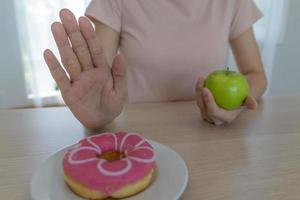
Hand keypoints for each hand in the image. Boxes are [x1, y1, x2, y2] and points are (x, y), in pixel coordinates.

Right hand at [43, 9, 126, 128]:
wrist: (102, 121)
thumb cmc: (112, 105)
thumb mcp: (121, 91)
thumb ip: (120, 74)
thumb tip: (121, 55)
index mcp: (102, 70)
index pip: (95, 49)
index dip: (90, 35)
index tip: (83, 19)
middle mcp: (88, 72)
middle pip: (80, 49)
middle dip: (73, 32)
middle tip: (65, 13)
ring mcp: (77, 81)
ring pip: (69, 59)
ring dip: (62, 44)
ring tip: (55, 26)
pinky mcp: (68, 92)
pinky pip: (60, 78)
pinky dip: (54, 66)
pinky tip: (48, 52)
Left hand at [195, 77, 256, 124]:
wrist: (239, 96)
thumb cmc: (244, 95)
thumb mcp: (248, 97)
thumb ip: (250, 102)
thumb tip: (253, 105)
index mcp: (225, 118)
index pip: (214, 112)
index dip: (208, 102)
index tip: (206, 89)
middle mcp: (216, 119)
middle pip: (204, 108)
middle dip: (200, 96)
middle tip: (202, 83)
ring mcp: (209, 114)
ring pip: (199, 103)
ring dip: (198, 91)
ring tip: (201, 79)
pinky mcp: (205, 108)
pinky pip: (199, 99)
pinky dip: (199, 89)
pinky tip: (201, 80)